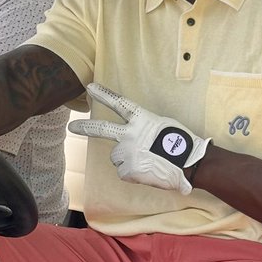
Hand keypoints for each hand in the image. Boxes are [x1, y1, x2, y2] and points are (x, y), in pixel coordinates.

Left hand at [69, 83, 209, 194]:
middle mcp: (130, 134)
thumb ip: (146, 129)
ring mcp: (126, 152)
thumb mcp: (163, 126)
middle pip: (103, 128)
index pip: (119, 103)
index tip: (90, 87)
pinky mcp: (127, 170)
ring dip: (126, 159)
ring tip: (145, 161)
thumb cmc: (182, 144)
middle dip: (86, 127)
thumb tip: (139, 139)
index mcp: (141, 119)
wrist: (189, 164)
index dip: (104, 94)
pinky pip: (124, 173)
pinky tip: (147, 171)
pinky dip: (133, 174)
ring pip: (117, 157)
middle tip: (72, 127)